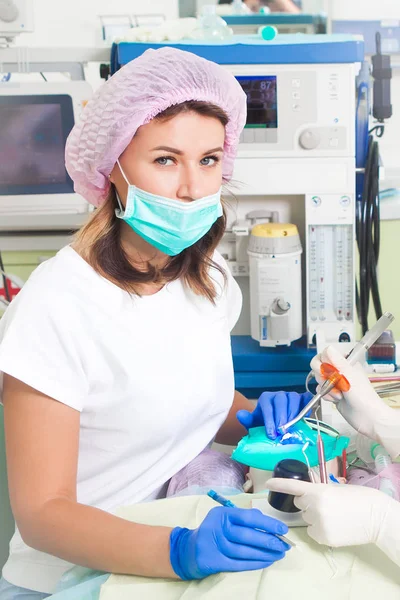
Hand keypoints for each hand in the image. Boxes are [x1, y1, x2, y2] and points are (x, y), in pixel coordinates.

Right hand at [169, 506, 289, 579]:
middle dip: (268, 541)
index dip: (267, 524)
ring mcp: (214, 545)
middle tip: (284, 545)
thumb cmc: (213, 531)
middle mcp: (217, 528)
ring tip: (278, 554)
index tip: (282, 529)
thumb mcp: (224, 518)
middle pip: (247, 536)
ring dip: (264, 554)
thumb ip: (243, 518)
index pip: (248, 517)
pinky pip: (239, 564)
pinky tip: (266, 562)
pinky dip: (255, 564)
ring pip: (244, 552)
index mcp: (221, 514)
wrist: (189, 549)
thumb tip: (266, 521)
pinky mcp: (214, 561)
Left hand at [237, 391, 312, 439]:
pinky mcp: (302, 399)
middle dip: (282, 417)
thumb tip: (240, 414)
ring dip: (293, 414)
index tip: (271, 434)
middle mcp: (278, 395)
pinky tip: (306, 417)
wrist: (274, 423)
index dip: (270, 420)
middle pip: (281, 401)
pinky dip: (307, 406)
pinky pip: (306, 399)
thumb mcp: (254, 423)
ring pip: (294, 399)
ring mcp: (291, 396)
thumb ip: (247, 419)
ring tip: (292, 427)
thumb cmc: (264, 423)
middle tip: (282, 431)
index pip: (268, 407)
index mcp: (266, 398)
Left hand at [266, 478, 391, 547]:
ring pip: (306, 519)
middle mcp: (314, 507)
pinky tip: (334, 527)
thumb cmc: (358, 498)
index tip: (267, 483)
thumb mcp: (336, 488)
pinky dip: (319, 530)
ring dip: (314, 517)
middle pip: (299, 505)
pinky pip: (312, 532)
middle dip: (307, 504)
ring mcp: (318, 524)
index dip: (278, 485)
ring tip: (334, 517)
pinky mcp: (322, 538)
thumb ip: (318, 490)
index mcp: (318, 491)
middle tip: (325, 505)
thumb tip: (307, 494)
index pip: (293, 487)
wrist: (376, 517)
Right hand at [311, 346, 399, 455]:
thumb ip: (338, 362)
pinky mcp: (333, 393)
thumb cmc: (363, 396)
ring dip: (326, 388)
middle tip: (332, 383)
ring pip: (319, 380)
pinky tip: (336, 400)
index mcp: (345, 363)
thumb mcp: (350, 376)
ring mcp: (336, 382)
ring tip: (339, 394)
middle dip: (323, 377)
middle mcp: (340, 371)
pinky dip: (326, 396)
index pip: (325, 355)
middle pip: (319, 367)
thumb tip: (328, 348)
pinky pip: (320, 391)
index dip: (323, 363)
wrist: (367, 417)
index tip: (329, 371)